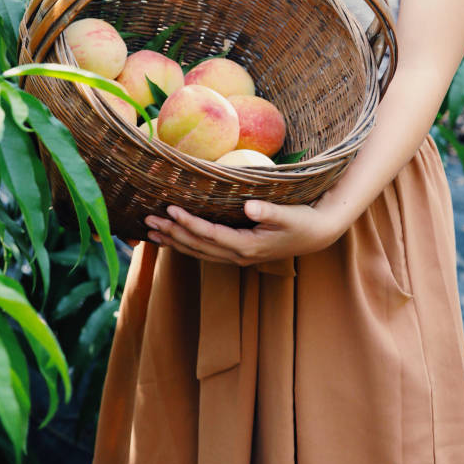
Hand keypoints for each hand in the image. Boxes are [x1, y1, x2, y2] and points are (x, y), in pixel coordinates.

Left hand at [144, 198, 342, 265]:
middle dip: (172, 233)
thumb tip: (250, 206)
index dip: (188, 223)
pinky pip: (205, 251)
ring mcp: (236, 256)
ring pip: (198, 252)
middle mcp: (238, 256)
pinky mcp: (237, 252)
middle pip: (197, 246)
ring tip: (151, 232)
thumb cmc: (303, 221)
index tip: (170, 209)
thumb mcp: (289, 214)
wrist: (316, 235)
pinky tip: (173, 238)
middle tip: (147, 220)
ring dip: (174, 242)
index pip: (210, 235)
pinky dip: (186, 245)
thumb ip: (269, 211)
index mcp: (247, 246)